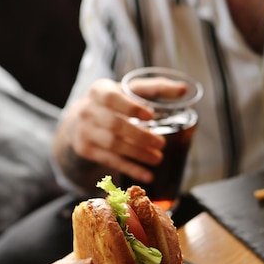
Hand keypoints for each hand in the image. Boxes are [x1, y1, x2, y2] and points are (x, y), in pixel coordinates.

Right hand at [59, 77, 186, 184]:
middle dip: (140, 136)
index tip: (150, 116)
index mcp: (100, 91)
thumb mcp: (129, 90)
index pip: (113, 99)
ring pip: (113, 145)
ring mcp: (86, 132)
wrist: (79, 118)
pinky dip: (130, 169)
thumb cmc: (114, 102)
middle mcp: (88, 110)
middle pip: (115, 126)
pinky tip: (147, 175)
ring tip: (158, 159)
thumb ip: (156, 88)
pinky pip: (111, 161)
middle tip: (161, 143)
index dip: (131, 108)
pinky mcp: (86, 150)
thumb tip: (183, 90)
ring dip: (138, 154)